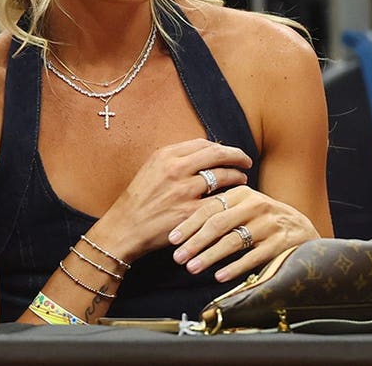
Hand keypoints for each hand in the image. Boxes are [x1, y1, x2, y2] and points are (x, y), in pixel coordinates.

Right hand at [95, 138, 252, 260]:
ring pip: (223, 176)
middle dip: (236, 156)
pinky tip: (233, 202)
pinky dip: (230, 200)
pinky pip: (220, 202)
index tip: (230, 152)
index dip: (222, 147)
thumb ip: (175, 160)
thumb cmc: (138, 200)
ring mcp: (183, 191)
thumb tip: (205, 153)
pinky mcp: (190, 213)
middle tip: (246, 161)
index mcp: (165, 156)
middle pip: (217, 154)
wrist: (125, 228)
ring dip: (237, 178)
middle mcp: (175, 169)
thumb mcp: (151, 170)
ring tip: (242, 181)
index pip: (203, 144)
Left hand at [167, 185, 319, 282]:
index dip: (189, 224)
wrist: (302, 229)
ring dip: (210, 256)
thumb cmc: (262, 220)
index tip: (172, 239)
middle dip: (195, 242)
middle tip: (178, 257)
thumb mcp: (243, 207)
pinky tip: (219, 276)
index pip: (209, 208)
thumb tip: (183, 229)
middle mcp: (256, 205)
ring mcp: (269, 224)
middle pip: (218, 224)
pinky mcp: (281, 243)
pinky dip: (234, 267)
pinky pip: (253, 257)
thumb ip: (219, 211)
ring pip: (233, 241)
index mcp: (241, 193)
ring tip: (193, 268)